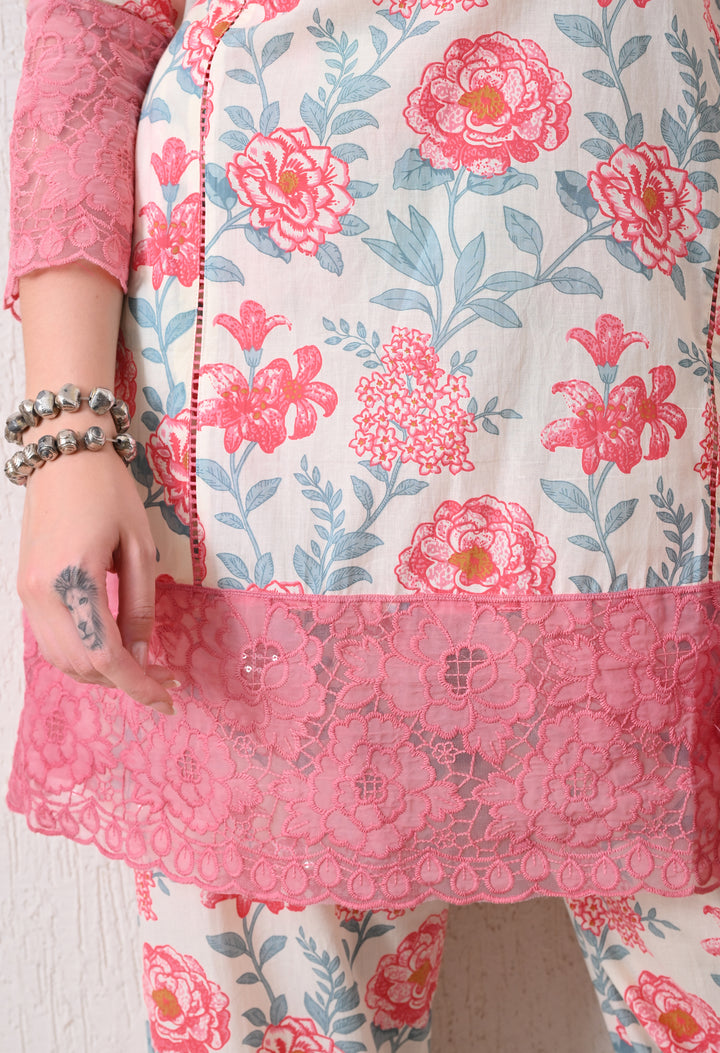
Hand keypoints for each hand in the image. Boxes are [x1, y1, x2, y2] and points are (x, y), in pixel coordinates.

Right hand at [17, 443, 178, 713]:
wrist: (64, 455)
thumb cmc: (109, 491)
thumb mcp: (139, 547)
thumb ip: (140, 606)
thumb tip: (143, 656)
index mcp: (73, 581)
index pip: (105, 657)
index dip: (138, 685)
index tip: (169, 698)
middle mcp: (41, 594)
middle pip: (81, 667)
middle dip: (125, 681)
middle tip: (165, 677)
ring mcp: (27, 593)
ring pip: (63, 660)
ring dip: (102, 673)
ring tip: (142, 664)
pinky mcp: (25, 589)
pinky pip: (52, 641)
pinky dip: (82, 654)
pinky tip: (113, 646)